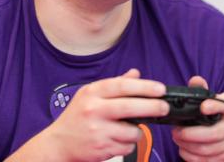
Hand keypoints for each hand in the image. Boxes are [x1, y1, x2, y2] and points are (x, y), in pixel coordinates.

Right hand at [6, 69, 168, 161]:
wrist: (59, 142)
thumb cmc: (76, 116)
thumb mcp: (90, 94)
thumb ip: (114, 84)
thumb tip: (136, 73)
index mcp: (92, 93)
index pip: (122, 86)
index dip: (144, 86)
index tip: (160, 89)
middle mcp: (93, 110)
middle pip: (130, 107)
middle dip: (152, 106)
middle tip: (164, 107)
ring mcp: (97, 130)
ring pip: (132, 131)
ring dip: (138, 130)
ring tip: (129, 127)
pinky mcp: (101, 148)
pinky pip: (127, 146)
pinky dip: (128, 143)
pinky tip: (118, 139)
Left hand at [171, 76, 223, 161]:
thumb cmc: (213, 117)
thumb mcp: (207, 102)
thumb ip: (200, 90)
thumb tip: (196, 80)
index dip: (215, 105)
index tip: (203, 107)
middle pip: (215, 133)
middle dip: (192, 134)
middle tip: (176, 131)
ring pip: (209, 149)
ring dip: (188, 146)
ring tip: (177, 139)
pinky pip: (208, 160)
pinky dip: (192, 157)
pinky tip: (183, 150)